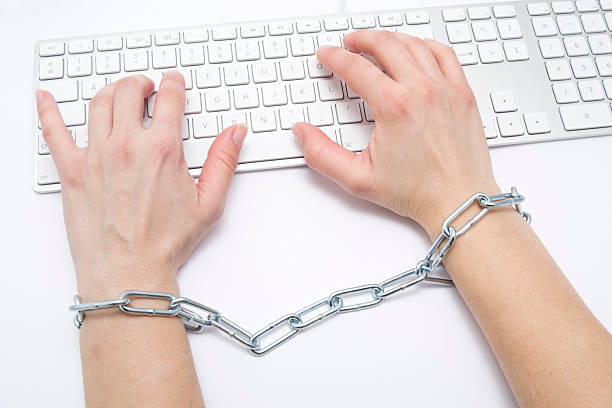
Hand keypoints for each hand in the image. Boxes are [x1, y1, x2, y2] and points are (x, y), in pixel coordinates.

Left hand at [36, 71, 246, 299]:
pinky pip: (53, 131)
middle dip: (141, 83)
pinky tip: (45, 98)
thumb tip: (235, 133)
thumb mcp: (209, 202)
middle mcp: (127, 146)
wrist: (129, 272)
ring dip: (110, 90)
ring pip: (98, 103)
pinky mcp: (72, 171)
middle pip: (129, 92)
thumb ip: (223, 161)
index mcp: (162, 150)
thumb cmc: (166, 243)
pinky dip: (48, 110)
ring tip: (117, 93)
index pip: (168, 98)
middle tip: (145, 86)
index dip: (173, 84)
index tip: (173, 82)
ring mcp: (96, 155)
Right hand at [292, 31, 500, 234]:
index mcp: (394, 107)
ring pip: (414, 44)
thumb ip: (323, 155)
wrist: (459, 202)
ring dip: (390, 38)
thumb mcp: (358, 179)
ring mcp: (446, 89)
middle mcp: (421, 91)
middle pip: (385, 45)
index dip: (335, 57)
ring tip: (376, 43)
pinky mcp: (463, 94)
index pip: (356, 67)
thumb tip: (303, 132)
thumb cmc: (417, 193)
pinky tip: (416, 48)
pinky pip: (445, 55)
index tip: (327, 54)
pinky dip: (426, 45)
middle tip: (349, 43)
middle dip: (361, 39)